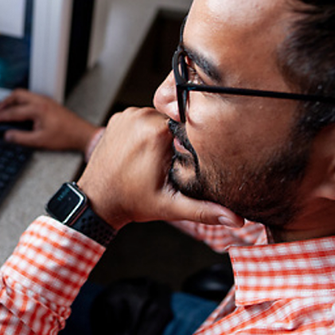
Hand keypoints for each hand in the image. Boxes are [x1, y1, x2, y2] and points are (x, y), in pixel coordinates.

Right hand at [0, 89, 99, 151]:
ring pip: (24, 94)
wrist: (81, 134)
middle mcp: (41, 101)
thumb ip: (21, 138)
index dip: (0, 117)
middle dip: (4, 102)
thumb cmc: (65, 136)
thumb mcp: (40, 141)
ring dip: (13, 101)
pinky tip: (20, 110)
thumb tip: (8, 136)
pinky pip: (31, 97)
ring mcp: (46, 100)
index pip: (13, 112)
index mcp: (37, 109)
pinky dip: (21, 102)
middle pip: (16, 95)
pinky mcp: (49, 103)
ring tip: (6, 110)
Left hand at [77, 107, 243, 229]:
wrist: (98, 198)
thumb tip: (237, 220)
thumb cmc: (132, 202)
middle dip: (177, 140)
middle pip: (175, 121)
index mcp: (156, 132)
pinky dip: (145, 131)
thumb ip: (204, 210)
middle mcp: (141, 117)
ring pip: (159, 118)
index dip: (194, 143)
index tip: (189, 161)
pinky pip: (142, 119)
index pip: (191, 126)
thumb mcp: (171, 207)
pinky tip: (143, 152)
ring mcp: (128, 115)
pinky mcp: (118, 117)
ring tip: (158, 159)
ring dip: (162, 135)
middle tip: (173, 164)